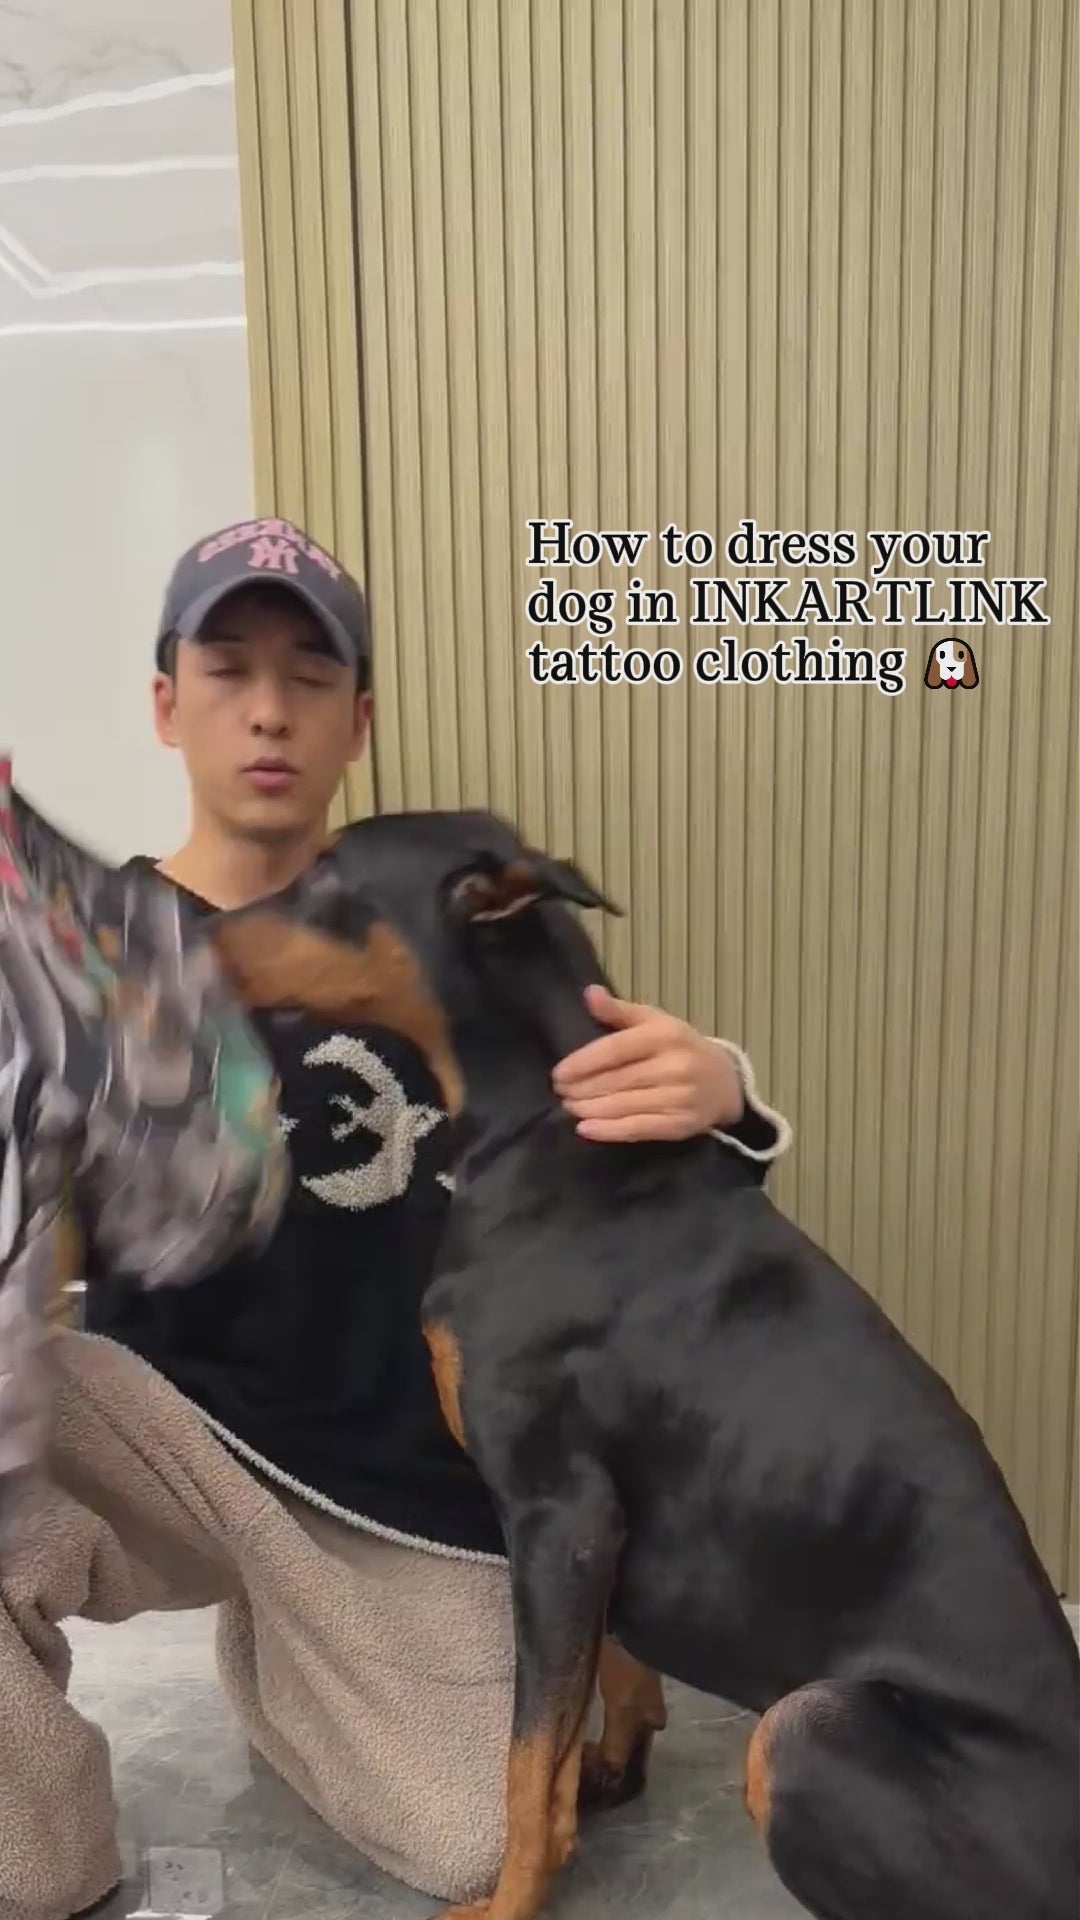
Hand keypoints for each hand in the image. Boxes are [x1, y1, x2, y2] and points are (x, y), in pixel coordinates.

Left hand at [551, 983, 744, 1142]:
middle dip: (582, 1088)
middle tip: (559, 1092)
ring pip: (624, 1105)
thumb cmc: (681, 1048)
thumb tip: (589, 993)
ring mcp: (679, 1097)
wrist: (726, 1082)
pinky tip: (585, 1128)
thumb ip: (620, 1011)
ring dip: (590, 1109)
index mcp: (665, 1035)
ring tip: (569, 1107)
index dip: (582, 1063)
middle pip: (616, 1080)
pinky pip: (638, 1128)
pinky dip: (609, 1131)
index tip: (558, 1073)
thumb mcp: (655, 1022)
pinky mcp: (680, 1125)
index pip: (614, 1049)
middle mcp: (675, 1066)